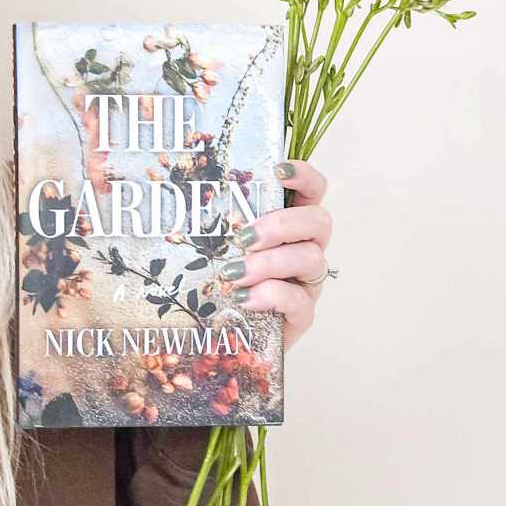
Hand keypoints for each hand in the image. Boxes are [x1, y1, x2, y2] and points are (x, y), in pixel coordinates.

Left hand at [218, 159, 332, 351]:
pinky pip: (300, 300)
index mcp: (289, 226)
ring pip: (310, 258)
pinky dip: (271, 295)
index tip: (279, 170)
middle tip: (245, 237)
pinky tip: (245, 298)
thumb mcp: (219, 247)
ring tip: (235, 273)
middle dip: (282, 224)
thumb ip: (218, 223)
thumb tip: (185, 195)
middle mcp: (305, 249)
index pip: (313, 190)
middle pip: (320, 221)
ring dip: (269, 261)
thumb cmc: (222, 284)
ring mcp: (307, 283)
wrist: (225, 335)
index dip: (304, 175)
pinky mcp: (302, 315)